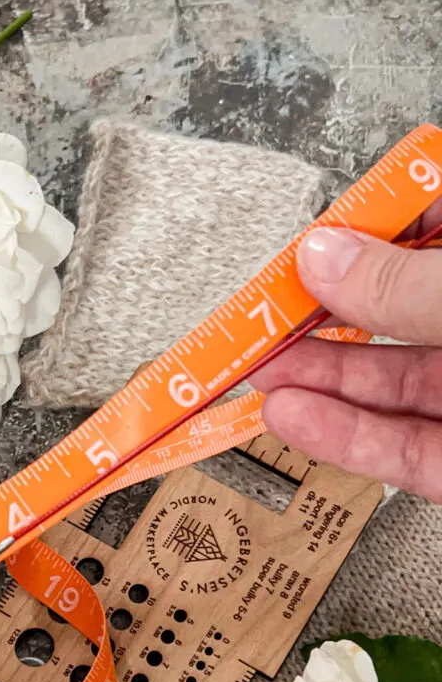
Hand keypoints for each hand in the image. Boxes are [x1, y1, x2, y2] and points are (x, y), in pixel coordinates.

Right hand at [253, 207, 441, 501]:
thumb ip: (406, 284)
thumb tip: (326, 258)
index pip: (430, 229)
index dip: (367, 231)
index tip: (312, 241)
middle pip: (395, 316)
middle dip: (320, 318)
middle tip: (263, 316)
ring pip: (389, 388)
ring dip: (315, 382)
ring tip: (257, 372)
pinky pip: (400, 451)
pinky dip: (341, 438)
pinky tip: (292, 417)